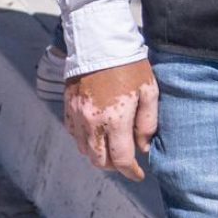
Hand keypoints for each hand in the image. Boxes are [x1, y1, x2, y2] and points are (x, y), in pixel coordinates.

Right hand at [65, 59, 158, 178]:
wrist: (99, 42)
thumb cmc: (129, 65)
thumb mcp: (149, 91)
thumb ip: (148, 123)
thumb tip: (143, 147)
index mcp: (115, 120)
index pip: (122, 159)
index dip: (131, 172)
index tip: (139, 175)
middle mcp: (92, 122)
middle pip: (99, 160)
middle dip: (114, 166)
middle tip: (126, 161)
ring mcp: (77, 114)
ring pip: (83, 149)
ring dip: (98, 155)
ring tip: (111, 149)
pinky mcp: (68, 105)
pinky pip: (73, 133)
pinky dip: (84, 140)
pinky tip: (95, 134)